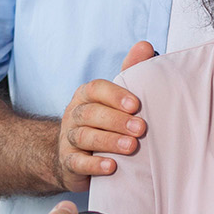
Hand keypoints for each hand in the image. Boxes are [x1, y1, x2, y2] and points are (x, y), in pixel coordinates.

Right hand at [53, 41, 155, 189]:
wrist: (72, 156)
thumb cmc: (102, 122)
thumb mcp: (115, 97)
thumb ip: (130, 71)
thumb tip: (146, 46)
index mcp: (86, 96)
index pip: (95, 89)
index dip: (114, 95)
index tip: (136, 104)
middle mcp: (74, 114)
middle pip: (91, 114)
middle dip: (116, 121)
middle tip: (140, 128)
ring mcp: (69, 139)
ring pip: (84, 137)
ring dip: (109, 141)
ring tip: (131, 147)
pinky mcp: (68, 163)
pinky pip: (77, 163)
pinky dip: (94, 165)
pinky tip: (111, 167)